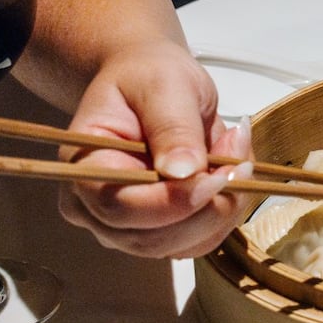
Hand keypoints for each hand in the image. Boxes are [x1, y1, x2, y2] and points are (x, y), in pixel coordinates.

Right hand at [56, 43, 255, 258]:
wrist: (149, 85)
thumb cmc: (146, 78)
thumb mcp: (163, 85)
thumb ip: (172, 127)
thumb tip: (183, 173)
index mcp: (83, 167)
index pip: (120, 208)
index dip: (174, 202)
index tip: (218, 176)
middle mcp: (96, 208)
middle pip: (154, 239)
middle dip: (209, 206)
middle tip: (239, 156)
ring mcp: (128, 226)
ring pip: (185, 245)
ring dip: (225, 205)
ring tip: (233, 150)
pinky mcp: (162, 231)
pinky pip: (203, 239)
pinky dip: (227, 209)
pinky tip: (229, 169)